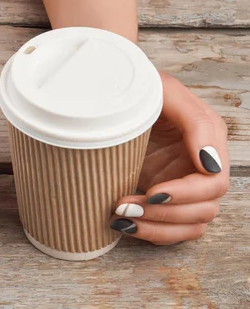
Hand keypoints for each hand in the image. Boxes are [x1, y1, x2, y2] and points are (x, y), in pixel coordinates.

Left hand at [110, 72, 229, 244]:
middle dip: (165, 213)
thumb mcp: (165, 91)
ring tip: (121, 217)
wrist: (108, 94)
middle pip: (204, 209)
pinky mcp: (162, 196)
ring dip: (157, 227)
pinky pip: (170, 228)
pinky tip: (123, 225)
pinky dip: (150, 232)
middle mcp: (200, 165)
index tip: (153, 192)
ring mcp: (181, 183)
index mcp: (208, 140)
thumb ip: (195, 122)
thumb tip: (211, 164)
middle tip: (125, 206)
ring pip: (190, 225)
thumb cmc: (138, 88)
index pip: (212, 183)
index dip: (185, 194)